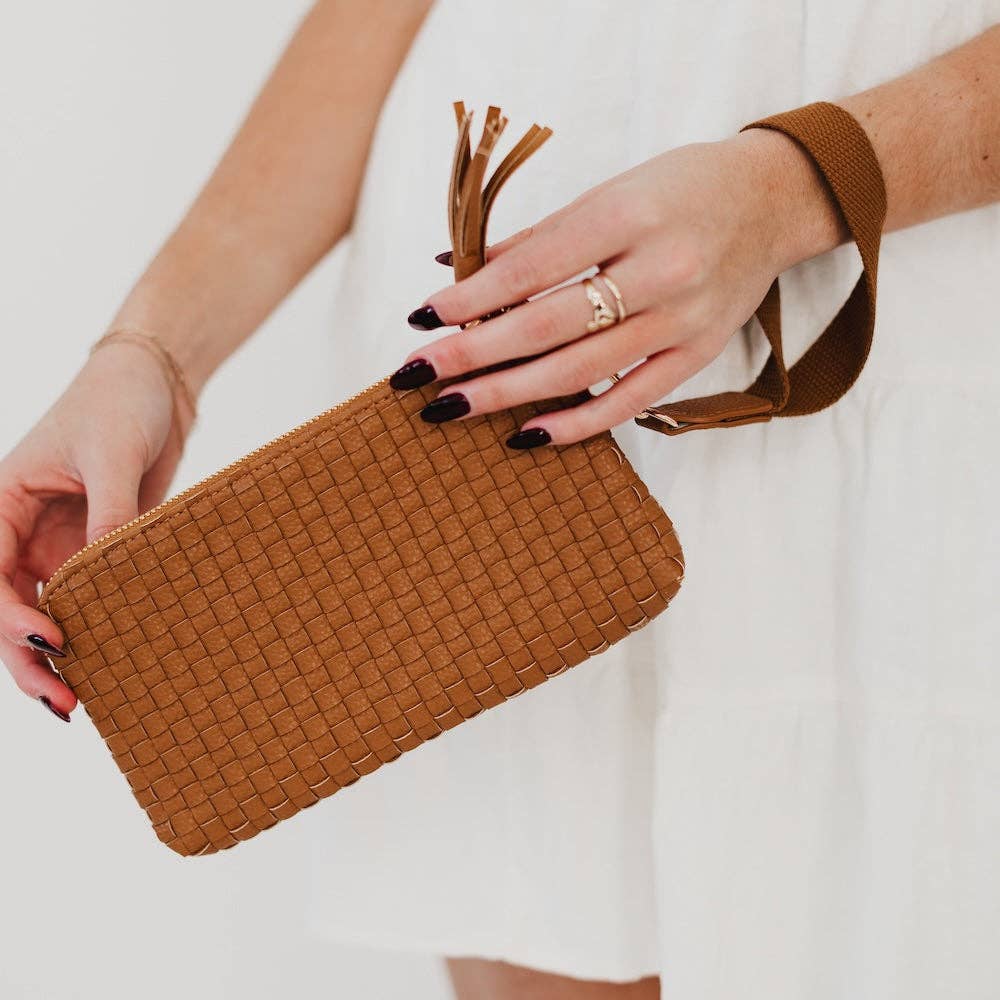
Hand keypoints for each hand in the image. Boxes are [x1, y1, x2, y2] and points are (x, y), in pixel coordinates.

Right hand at [0, 342, 193, 719]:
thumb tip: (107, 569)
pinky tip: (115, 665)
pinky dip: (99, 633)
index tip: (51, 640)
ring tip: (80, 704)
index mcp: (2, 506)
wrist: (157, 388)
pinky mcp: (101, 552)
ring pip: (47, 614)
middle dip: (28, 658)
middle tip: (64, 704)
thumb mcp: (111, 452)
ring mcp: (62, 547)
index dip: (8, 617)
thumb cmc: (120, 402)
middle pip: (9, 609)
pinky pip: (93, 600)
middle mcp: (24, 534)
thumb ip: (108, 512)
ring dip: (57, 658)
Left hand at [391, 127, 846, 446]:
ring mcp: (682, 321)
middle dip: (474, 355)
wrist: (771, 202)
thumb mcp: (606, 193)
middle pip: (548, 327)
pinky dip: (576, 424)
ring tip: (452, 407)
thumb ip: (533, 240)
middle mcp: (659, 271)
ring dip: (508, 394)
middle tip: (417, 376)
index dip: (472, 299)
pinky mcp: (697, 357)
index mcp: (629, 215)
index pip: (532, 268)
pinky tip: (525, 436)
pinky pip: (629, 402)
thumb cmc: (678, 189)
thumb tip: (453, 273)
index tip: (422, 321)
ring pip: (581, 371)